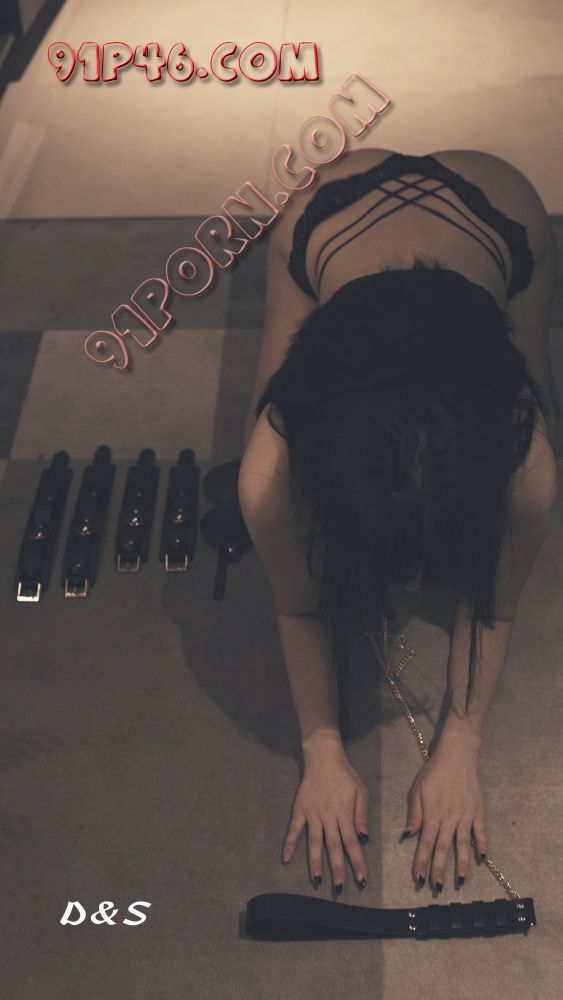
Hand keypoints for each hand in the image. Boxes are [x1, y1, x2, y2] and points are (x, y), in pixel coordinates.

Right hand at [281, 736, 369, 894]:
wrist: (323, 756)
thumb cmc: (345, 775)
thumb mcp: (361, 791)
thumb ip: (362, 815)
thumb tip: (365, 838)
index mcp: (344, 813)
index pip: (353, 842)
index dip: (357, 862)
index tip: (361, 880)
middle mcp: (328, 816)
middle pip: (334, 846)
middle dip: (337, 869)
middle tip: (340, 888)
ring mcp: (312, 813)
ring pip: (314, 841)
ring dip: (315, 862)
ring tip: (318, 881)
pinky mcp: (299, 809)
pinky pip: (294, 829)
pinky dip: (289, 843)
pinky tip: (285, 858)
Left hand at [402, 733, 487, 891]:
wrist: (457, 755)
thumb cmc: (434, 772)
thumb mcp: (418, 790)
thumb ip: (415, 813)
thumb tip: (408, 834)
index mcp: (432, 813)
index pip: (425, 842)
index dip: (422, 861)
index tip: (419, 878)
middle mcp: (449, 817)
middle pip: (443, 847)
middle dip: (439, 868)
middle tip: (437, 887)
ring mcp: (465, 815)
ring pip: (463, 843)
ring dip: (462, 863)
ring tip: (460, 880)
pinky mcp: (478, 810)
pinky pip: (481, 831)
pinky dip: (483, 844)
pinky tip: (483, 857)